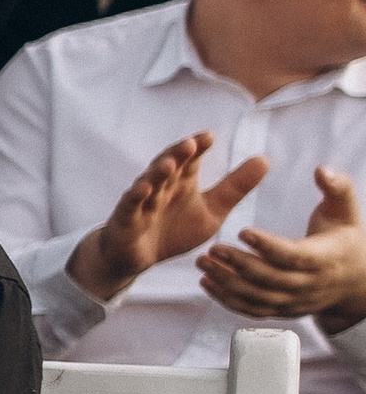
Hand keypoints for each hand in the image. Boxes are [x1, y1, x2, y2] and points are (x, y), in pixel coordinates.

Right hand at [68, 133, 268, 306]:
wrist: (140, 257)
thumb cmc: (175, 230)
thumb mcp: (213, 210)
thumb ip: (236, 187)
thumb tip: (265, 159)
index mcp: (183, 181)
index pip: (191, 159)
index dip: (198, 147)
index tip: (210, 136)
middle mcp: (162, 185)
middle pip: (169, 164)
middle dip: (178, 154)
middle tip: (191, 143)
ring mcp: (142, 199)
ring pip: (150, 181)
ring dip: (158, 171)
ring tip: (170, 163)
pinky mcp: (126, 217)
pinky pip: (131, 204)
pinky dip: (136, 196)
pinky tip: (143, 188)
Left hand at [198, 167, 365, 335]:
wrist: (355, 279)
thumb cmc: (345, 236)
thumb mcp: (346, 209)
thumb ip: (337, 186)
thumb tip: (321, 170)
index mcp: (325, 258)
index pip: (293, 256)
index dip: (268, 246)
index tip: (242, 231)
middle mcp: (310, 285)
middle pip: (270, 279)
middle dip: (239, 265)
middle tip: (212, 249)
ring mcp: (296, 302)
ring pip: (258, 298)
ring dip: (227, 284)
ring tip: (203, 264)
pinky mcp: (284, 311)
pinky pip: (253, 310)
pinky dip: (229, 301)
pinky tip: (208, 284)